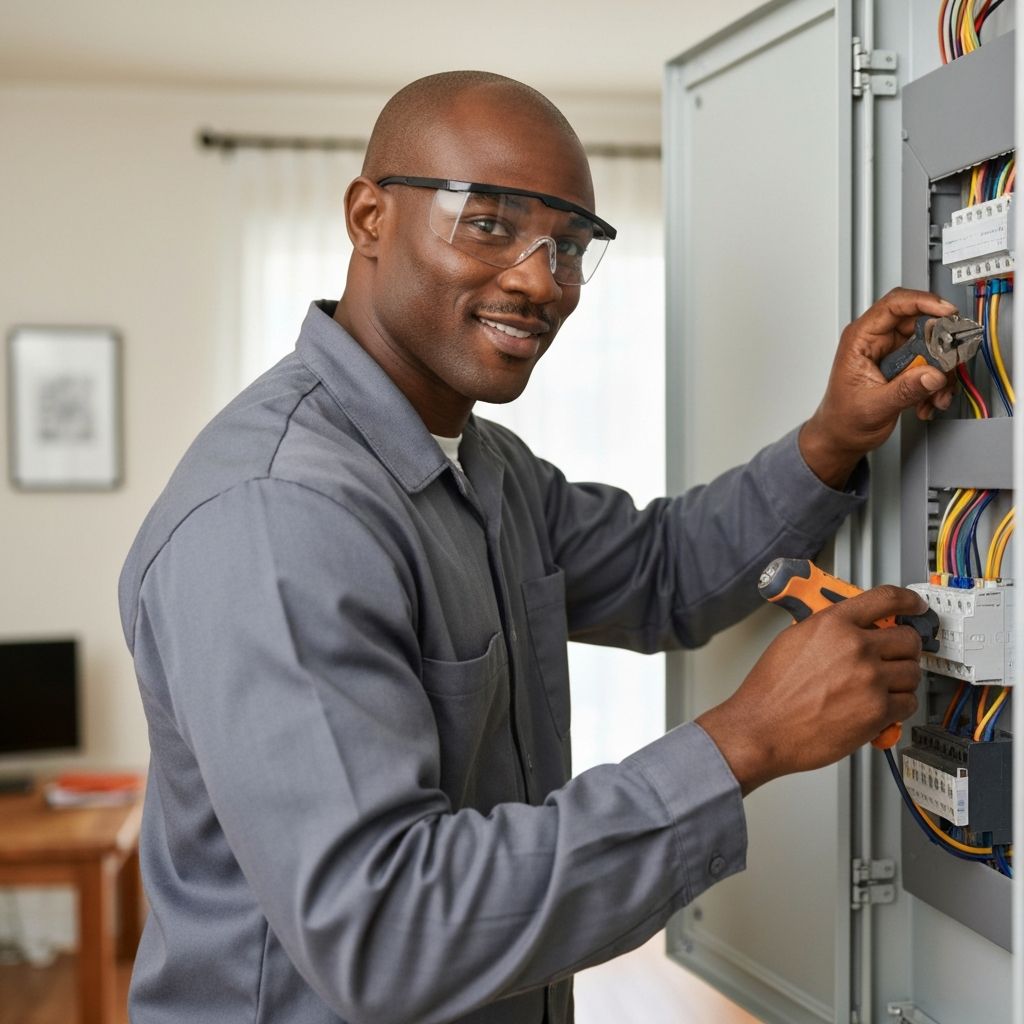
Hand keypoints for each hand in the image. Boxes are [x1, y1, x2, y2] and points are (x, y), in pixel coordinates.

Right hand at [695, 585, 925, 794]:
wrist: (763, 728)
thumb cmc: (771, 691)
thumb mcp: (793, 640)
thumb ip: (828, 628)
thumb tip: (850, 626)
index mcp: (833, 624)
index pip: (886, 599)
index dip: (908, 601)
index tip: (914, 606)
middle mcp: (855, 647)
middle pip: (908, 638)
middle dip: (904, 647)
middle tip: (895, 655)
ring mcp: (870, 679)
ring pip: (913, 672)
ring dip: (902, 679)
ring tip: (881, 685)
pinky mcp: (878, 711)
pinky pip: (909, 702)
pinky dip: (899, 705)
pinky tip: (879, 704)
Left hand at [799, 287, 959, 488]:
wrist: (841, 437)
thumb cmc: (843, 420)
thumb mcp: (874, 406)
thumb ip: (905, 390)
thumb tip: (933, 375)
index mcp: (860, 339)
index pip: (894, 305)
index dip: (923, 302)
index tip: (947, 312)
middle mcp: (876, 341)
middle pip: (920, 324)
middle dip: (941, 346)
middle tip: (949, 364)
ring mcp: (892, 353)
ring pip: (932, 347)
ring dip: (940, 372)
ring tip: (934, 396)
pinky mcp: (904, 367)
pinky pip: (932, 365)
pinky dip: (936, 383)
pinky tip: (928, 401)